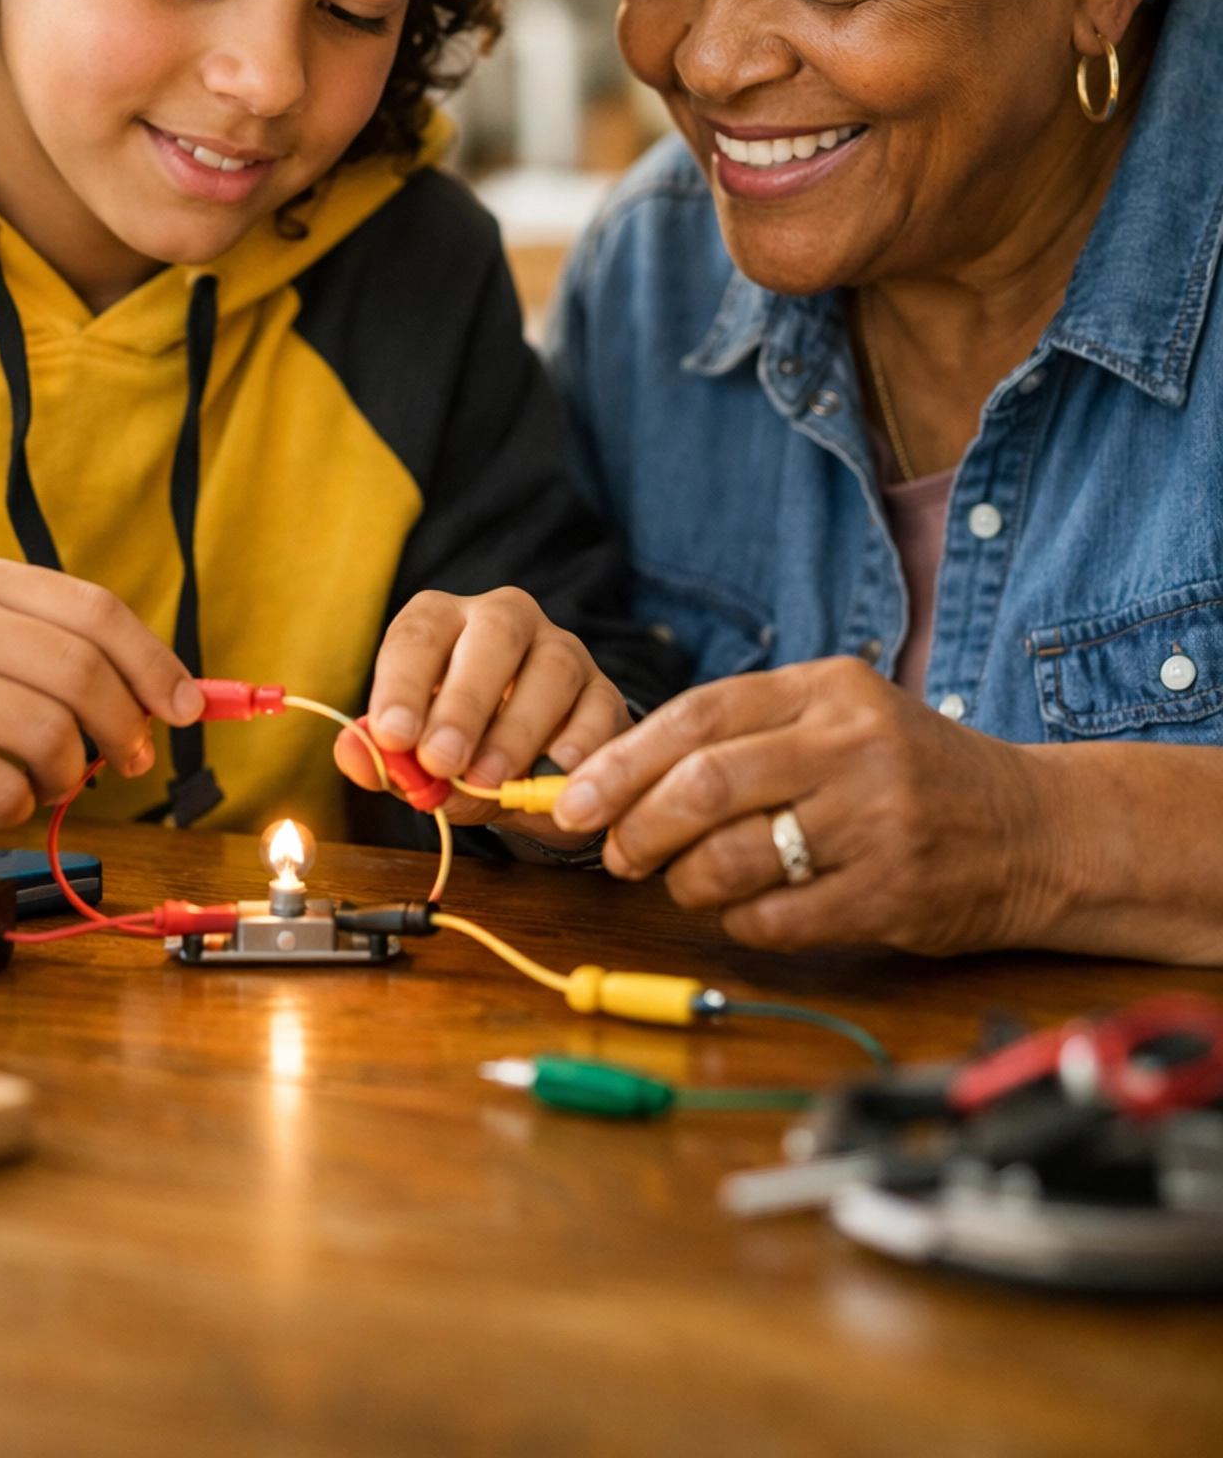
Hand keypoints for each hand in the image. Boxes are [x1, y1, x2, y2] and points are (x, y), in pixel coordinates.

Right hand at [0, 554, 203, 827]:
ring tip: (49, 781)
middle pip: (83, 673)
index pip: (94, 611)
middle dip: (126, 727)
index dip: (153, 661)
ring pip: (50, 734)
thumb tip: (155, 693)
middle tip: (131, 761)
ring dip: (69, 774)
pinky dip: (16, 805)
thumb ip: (37, 646)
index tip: (185, 706)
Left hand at [333, 587, 629, 836]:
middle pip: (494, 634)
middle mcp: (506, 621)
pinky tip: (558, 774)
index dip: (403, 682)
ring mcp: (562, 651)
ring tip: (490, 781)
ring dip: (518, 729)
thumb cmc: (459, 748)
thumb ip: (385, 758)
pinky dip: (580, 743)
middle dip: (464, 700)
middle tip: (441, 761)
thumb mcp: (416, 757)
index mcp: (445, 622)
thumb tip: (352, 754)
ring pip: (552, 669)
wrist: (531, 771)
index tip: (392, 736)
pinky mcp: (603, 691)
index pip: (420, 631)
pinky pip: (600, 708)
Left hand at [551, 658, 1055, 952]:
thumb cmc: (912, 770)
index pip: (699, 715)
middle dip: (638, 827)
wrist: (1036, 830)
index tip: (573, 799)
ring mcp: (877, 822)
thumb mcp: (840, 716)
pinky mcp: (892, 895)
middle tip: (614, 853)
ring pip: (733, 858)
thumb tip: (624, 774)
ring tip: (681, 883)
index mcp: (828, 688)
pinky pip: (777, 919)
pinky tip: (741, 910)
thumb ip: (748, 731)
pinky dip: (738, 922)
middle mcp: (853, 745)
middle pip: (705, 785)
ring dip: (684, 882)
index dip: (622, 762)